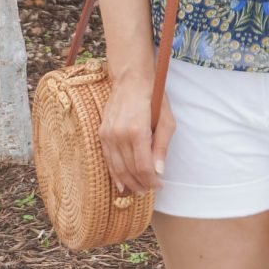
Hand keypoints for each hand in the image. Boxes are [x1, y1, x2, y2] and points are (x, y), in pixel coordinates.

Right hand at [98, 74, 175, 196]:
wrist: (130, 78)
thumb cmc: (153, 96)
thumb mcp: (166, 118)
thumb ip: (162, 146)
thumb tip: (159, 171)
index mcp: (137, 130)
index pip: (143, 167)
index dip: (152, 180)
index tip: (160, 185)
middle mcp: (119, 135)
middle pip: (130, 170)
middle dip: (142, 183)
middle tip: (151, 189)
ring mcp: (108, 134)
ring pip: (117, 168)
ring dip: (129, 182)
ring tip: (139, 190)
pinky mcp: (102, 133)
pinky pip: (108, 159)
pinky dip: (115, 174)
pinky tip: (121, 184)